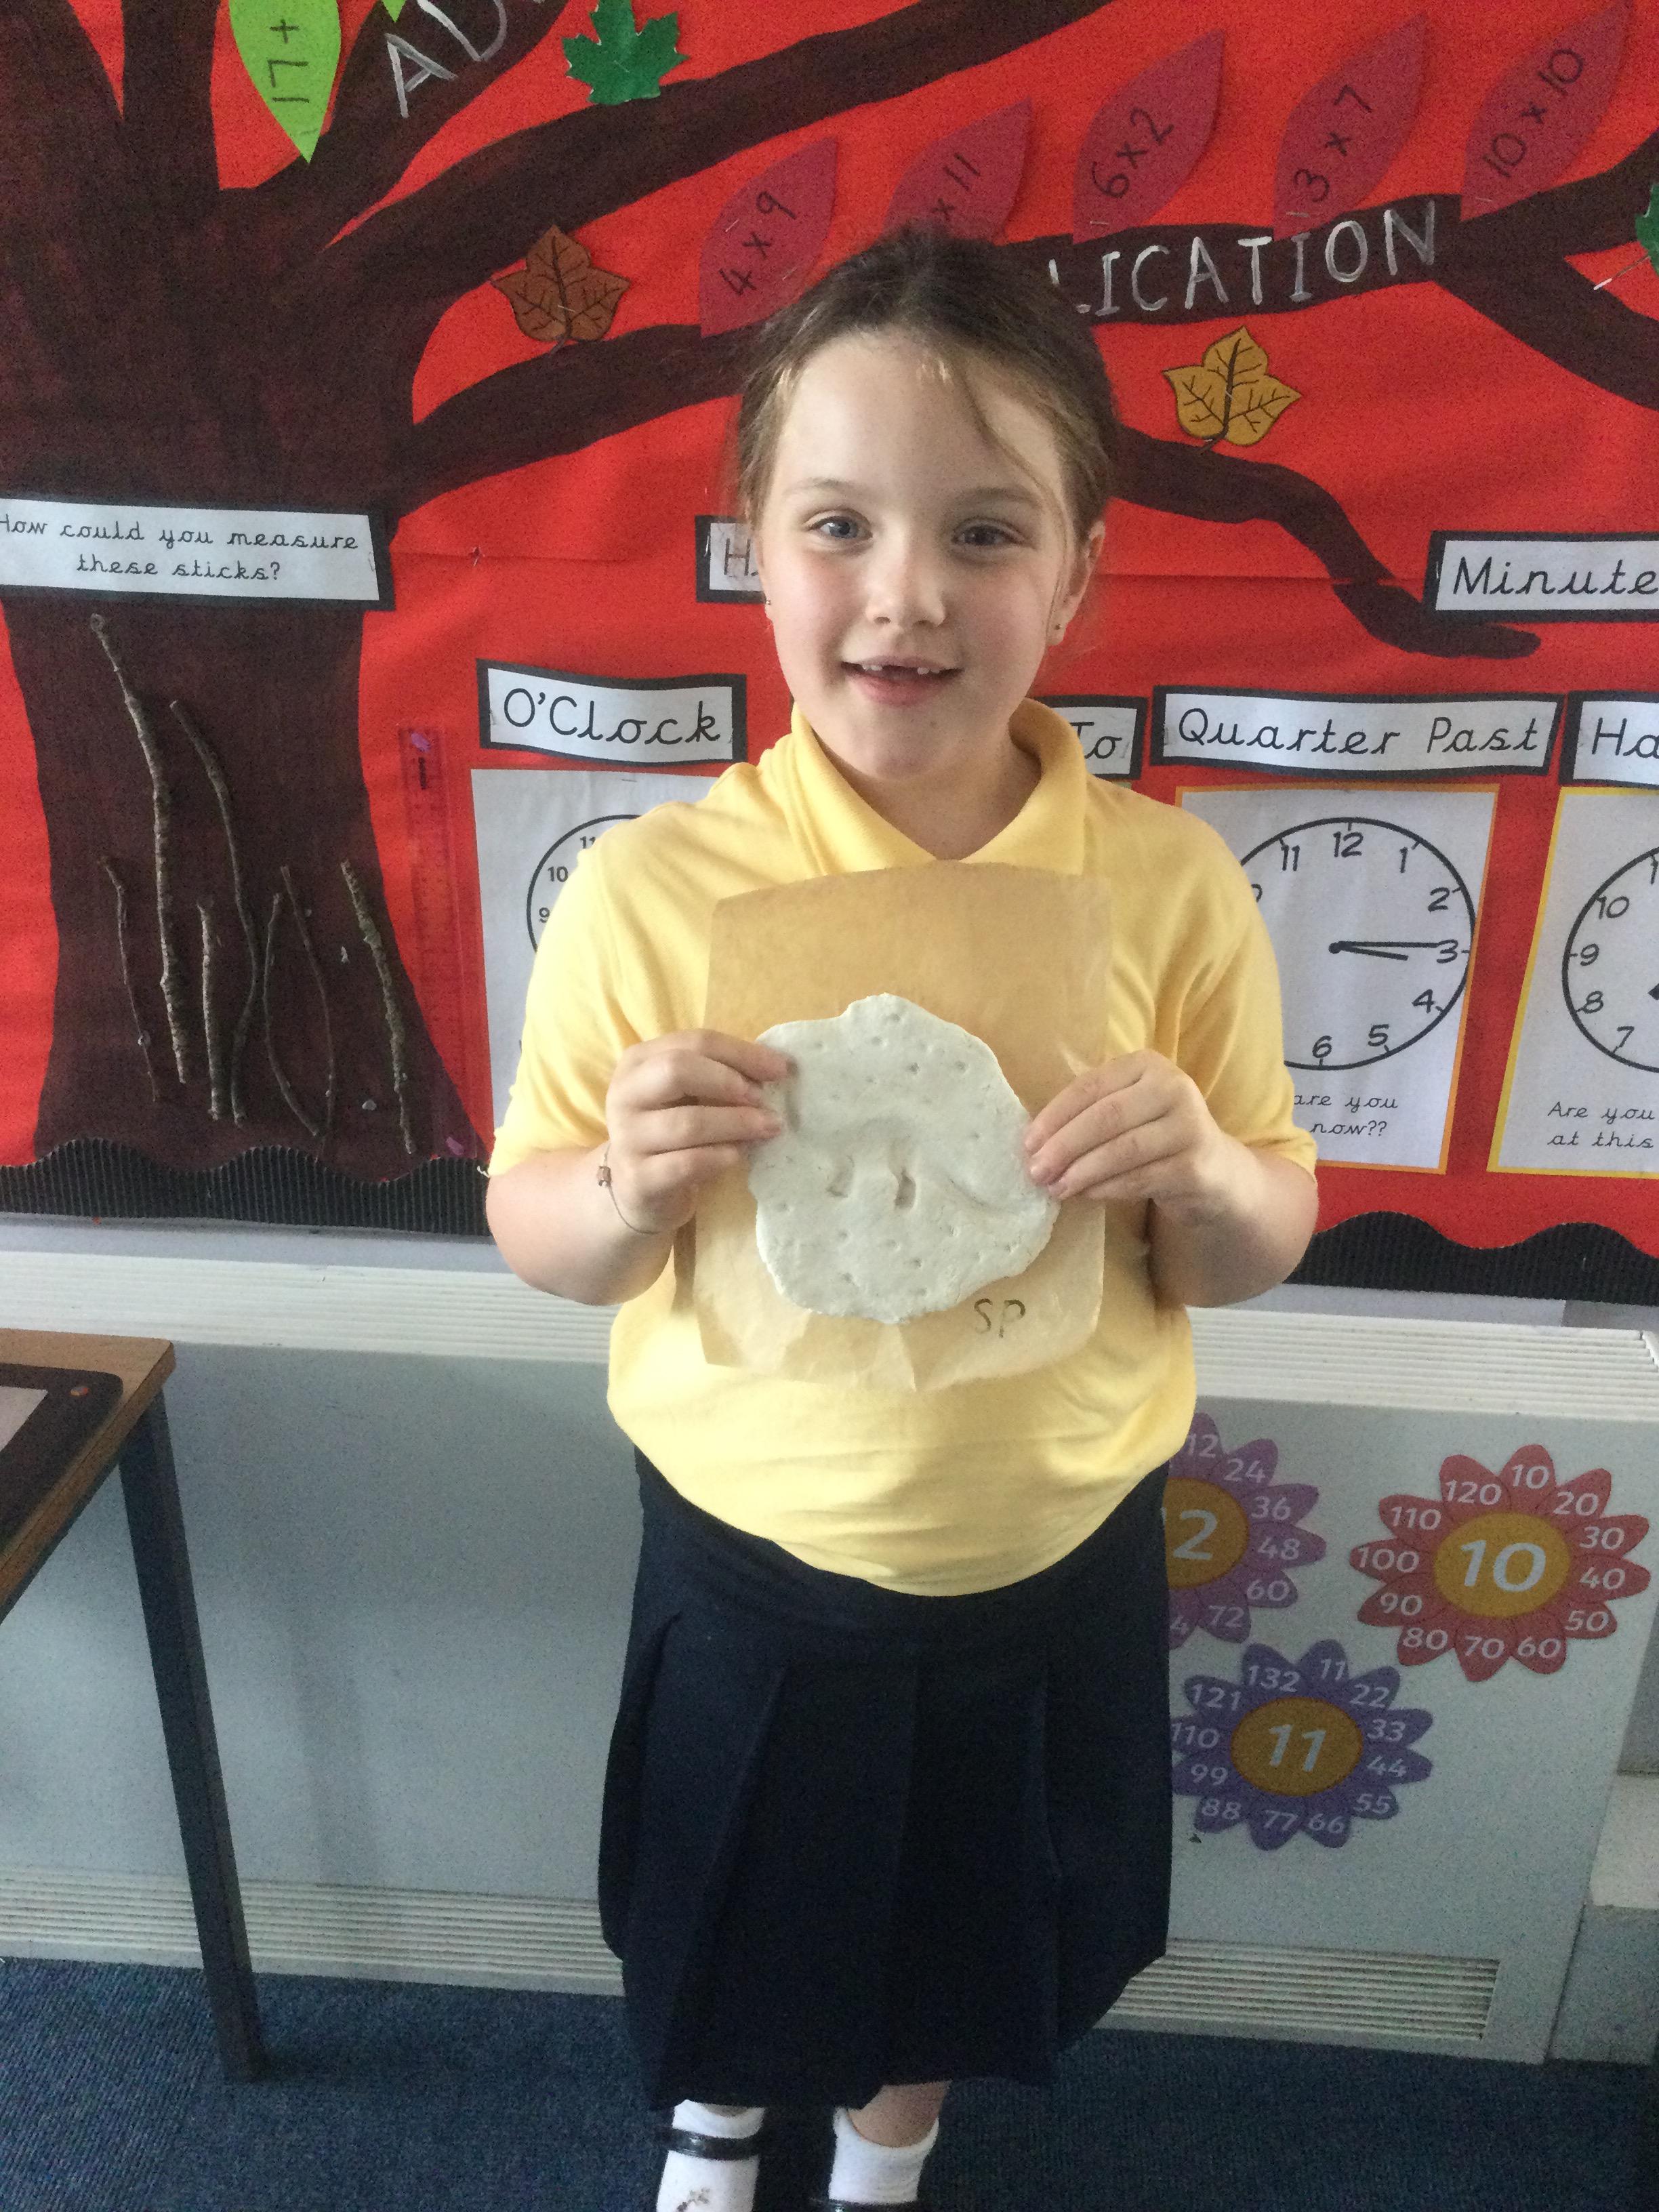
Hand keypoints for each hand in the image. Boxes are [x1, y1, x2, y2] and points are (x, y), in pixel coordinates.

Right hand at [603, 1030, 790, 1234]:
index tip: (781, 1069)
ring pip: (687, 1122)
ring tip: (768, 1128)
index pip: (694, 1042)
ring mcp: (627, 1138)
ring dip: (736, 1123)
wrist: (634, 1190)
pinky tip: (740, 1156)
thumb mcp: (685, 1095)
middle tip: (763, 1100)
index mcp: (638, 1062)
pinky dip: (721, 1157)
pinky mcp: (637, 1179)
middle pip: (677, 1070)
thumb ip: (717, 1075)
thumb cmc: (669, 1133)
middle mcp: (625, 1095)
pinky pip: (687, 1164)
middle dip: (729, 1082)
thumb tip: (774, 1067)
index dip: (741, 1053)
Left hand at [1022, 1050, 1241, 1220]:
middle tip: (1036, 1171)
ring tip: (1056, 1188)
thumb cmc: (1154, 1137)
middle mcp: (1173, 1087)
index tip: (1028, 1143)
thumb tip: (1035, 1144)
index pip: (1090, 1087)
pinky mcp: (1195, 1165)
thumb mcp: (1126, 1111)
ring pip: (1123, 1149)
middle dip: (1064, 1146)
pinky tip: (1086, 1195)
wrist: (1214, 1170)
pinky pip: (1140, 1178)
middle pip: (1106, 1117)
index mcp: (1147, 1065)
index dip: (1055, 1116)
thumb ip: (1088, 1115)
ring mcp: (1189, 1125)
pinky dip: (1107, 1188)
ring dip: (1082, 1171)